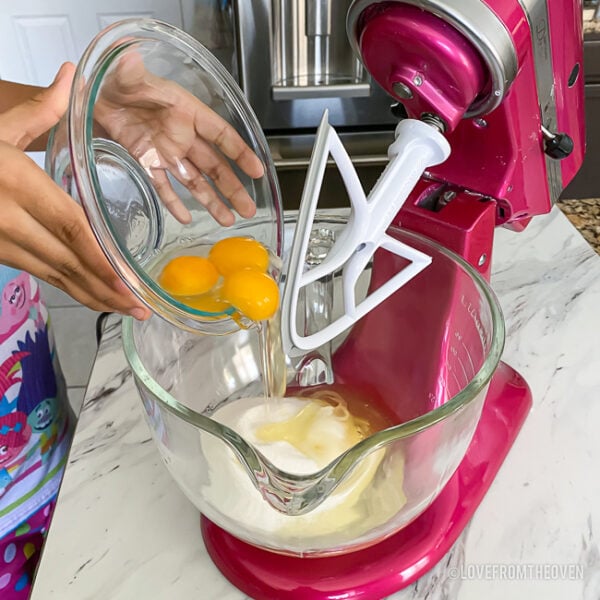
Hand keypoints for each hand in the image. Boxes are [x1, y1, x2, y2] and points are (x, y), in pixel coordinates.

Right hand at [0, 63, 150, 317]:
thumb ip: (39, 109)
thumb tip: (68, 74)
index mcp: (19, 184)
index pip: (70, 227)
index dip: (99, 257)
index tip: (127, 279)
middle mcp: (10, 219)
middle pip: (67, 260)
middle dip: (105, 288)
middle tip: (140, 309)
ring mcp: (1, 241)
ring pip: (55, 275)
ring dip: (91, 296)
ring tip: (126, 311)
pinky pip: (41, 275)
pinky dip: (70, 288)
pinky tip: (93, 298)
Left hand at [94, 52, 264, 225]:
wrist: (91, 95)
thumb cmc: (114, 80)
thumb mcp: (125, 75)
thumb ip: (131, 71)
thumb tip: (128, 56)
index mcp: (185, 112)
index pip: (220, 135)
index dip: (240, 153)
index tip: (256, 170)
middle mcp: (181, 135)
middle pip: (214, 166)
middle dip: (232, 188)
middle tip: (248, 208)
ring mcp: (166, 152)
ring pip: (195, 181)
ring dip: (211, 201)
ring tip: (227, 220)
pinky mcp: (147, 163)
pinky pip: (164, 187)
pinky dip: (174, 203)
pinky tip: (186, 218)